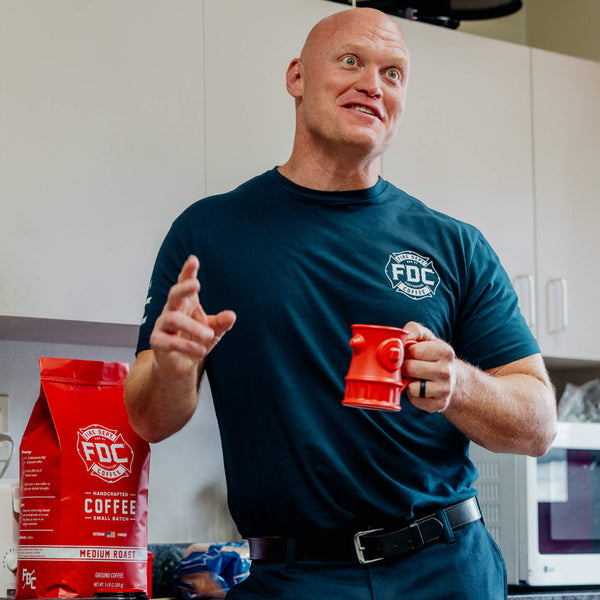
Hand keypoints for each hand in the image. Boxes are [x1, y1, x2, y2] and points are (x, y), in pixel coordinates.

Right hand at [150, 255, 235, 376]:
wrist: (180, 366)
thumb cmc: (195, 342)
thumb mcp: (214, 332)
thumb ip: (222, 323)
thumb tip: (231, 315)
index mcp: (186, 304)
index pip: (185, 284)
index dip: (188, 272)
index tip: (193, 260)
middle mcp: (172, 310)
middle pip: (173, 294)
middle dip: (183, 287)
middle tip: (197, 285)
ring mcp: (163, 326)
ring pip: (172, 318)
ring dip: (192, 326)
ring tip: (209, 336)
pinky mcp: (158, 342)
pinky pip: (169, 341)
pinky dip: (186, 346)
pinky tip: (201, 351)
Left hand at [402, 321, 455, 412]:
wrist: (451, 378)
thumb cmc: (432, 354)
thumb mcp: (426, 337)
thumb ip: (413, 330)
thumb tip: (400, 337)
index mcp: (444, 351)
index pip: (412, 351)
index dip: (405, 352)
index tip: (409, 354)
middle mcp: (447, 371)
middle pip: (409, 368)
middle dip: (405, 367)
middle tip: (411, 366)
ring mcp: (445, 390)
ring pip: (411, 386)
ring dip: (409, 382)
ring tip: (417, 377)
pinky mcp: (439, 404)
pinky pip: (415, 399)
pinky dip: (413, 395)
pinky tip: (421, 389)